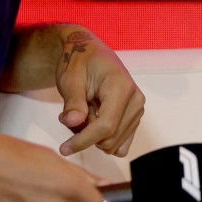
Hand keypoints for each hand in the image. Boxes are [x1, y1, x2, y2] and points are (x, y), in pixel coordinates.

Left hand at [55, 28, 144, 157]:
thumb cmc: (79, 62)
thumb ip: (73, 102)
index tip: (64, 148)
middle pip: (110, 138)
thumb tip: (72, 122)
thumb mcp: (70, 79)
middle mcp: (135, 100)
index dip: (84, 140)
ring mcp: (137, 110)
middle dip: (85, 135)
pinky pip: (120, 144)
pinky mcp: (134, 118)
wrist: (89, 52)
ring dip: (93, 137)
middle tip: (69, 115)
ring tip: (82, 113)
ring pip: (114, 144)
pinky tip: (92, 121)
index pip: (106, 126)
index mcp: (121, 87)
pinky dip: (103, 139)